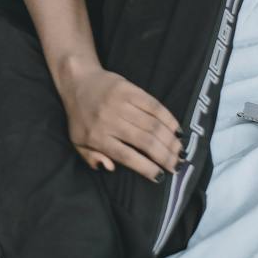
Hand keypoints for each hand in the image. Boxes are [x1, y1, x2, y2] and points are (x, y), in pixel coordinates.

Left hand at [55, 62, 182, 180]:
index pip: (126, 156)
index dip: (146, 168)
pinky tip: (176, 131)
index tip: (161, 177)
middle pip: (145, 142)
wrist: (78, 81)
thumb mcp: (78, 141)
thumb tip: (110, 167)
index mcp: (96, 136)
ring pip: (153, 125)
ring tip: (179, 151)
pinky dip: (169, 119)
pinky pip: (154, 106)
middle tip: (177, 165)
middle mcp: (109, 120)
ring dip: (170, 141)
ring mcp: (120, 103)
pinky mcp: (129, 89)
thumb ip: (91, 158)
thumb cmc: (80, 116)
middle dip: (165, 157)